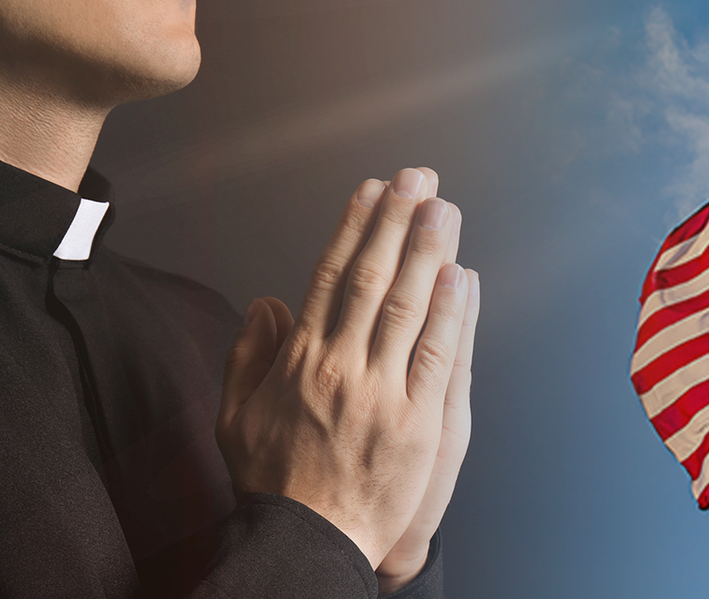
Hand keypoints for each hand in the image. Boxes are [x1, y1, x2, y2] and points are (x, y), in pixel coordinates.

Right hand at [218, 167, 471, 567]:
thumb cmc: (275, 480)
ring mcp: (382, 393)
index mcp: (300, 360)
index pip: (331, 276)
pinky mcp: (418, 423)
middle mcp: (341, 367)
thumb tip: (267, 301)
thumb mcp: (235, 415)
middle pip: (375, 279)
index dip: (355, 227)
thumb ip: (248, 354)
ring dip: (429, 253)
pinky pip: (439, 358)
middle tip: (419, 179)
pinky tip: (461, 277)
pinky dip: (452, 315)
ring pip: (409, 308)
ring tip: (444, 209)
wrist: (308, 541)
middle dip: (397, 222)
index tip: (372, 189)